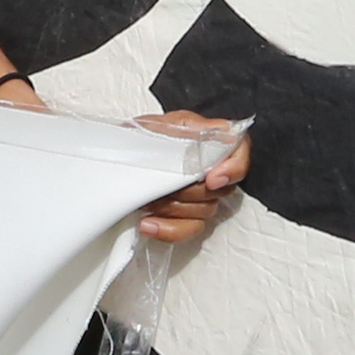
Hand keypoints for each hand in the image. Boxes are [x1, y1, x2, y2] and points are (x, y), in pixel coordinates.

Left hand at [126, 110, 250, 240]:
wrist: (115, 159)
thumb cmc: (133, 139)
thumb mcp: (153, 125)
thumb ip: (180, 128)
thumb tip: (206, 136)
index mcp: (204, 138)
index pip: (239, 148)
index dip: (233, 167)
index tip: (212, 180)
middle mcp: (207, 166)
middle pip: (222, 187)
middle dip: (190, 191)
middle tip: (163, 188)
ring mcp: (199, 193)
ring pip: (206, 211)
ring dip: (174, 209)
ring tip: (147, 202)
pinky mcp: (185, 216)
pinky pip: (188, 230)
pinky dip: (168, 230)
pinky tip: (147, 224)